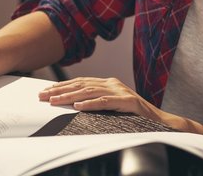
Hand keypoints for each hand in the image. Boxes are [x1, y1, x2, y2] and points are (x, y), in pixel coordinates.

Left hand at [40, 77, 200, 131]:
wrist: (160, 121)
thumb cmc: (135, 116)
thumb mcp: (112, 107)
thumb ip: (97, 102)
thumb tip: (73, 104)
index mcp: (108, 83)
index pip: (80, 82)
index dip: (62, 86)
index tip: (45, 91)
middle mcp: (113, 84)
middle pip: (81, 85)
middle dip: (59, 90)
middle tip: (42, 96)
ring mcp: (121, 91)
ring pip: (89, 92)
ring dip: (69, 96)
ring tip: (54, 101)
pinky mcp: (128, 102)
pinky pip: (106, 102)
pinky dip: (91, 103)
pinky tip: (78, 106)